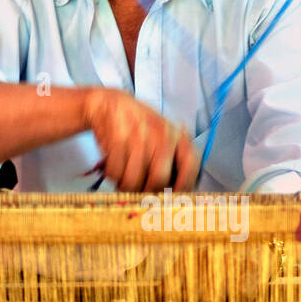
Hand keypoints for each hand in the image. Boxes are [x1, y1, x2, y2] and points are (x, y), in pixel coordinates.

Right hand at [83, 88, 198, 191]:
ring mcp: (138, 136)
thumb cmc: (140, 126)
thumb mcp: (164, 136)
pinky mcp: (116, 139)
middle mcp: (161, 134)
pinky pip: (116, 173)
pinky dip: (114, 176)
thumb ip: (174, 160)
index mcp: (177, 135)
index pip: (191, 165)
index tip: (175, 197)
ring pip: (133, 180)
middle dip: (148, 191)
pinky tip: (116, 168)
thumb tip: (178, 192)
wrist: (109, 104)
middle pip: (159, 179)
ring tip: (126, 179)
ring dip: (127, 186)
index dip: (184, 185)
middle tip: (142, 191)